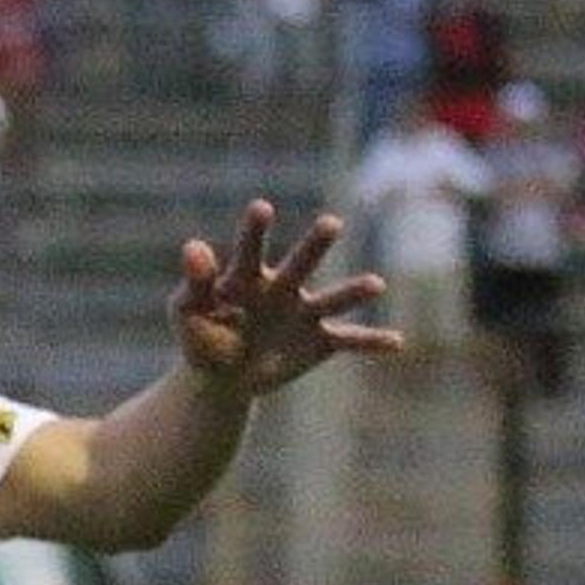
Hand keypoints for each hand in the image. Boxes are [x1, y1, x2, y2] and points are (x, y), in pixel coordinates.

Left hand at [171, 201, 400, 394]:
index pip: (250, 249)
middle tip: (331, 223)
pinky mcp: (320, 341)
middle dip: (315, 245)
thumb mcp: (187, 311)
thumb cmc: (201, 334)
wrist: (220, 376)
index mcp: (248, 276)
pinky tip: (396, 343)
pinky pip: (349, 340)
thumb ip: (194, 282)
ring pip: (332, 300)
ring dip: (354, 292)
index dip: (254, 231)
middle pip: (301, 262)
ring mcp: (305, 313)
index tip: (261, 207)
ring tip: (377, 285)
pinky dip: (371, 342)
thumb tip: (192, 246)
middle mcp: (283, 287)